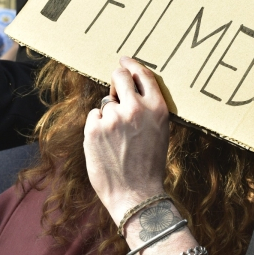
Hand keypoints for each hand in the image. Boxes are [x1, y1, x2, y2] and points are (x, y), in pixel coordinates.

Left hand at [83, 57, 169, 222]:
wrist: (136, 194)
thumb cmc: (149, 164)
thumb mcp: (159, 131)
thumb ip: (147, 108)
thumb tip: (126, 90)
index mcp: (157, 108)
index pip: (143, 74)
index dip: (132, 64)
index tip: (124, 60)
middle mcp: (135, 108)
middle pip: (119, 76)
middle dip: (116, 78)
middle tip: (114, 87)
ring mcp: (113, 118)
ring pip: (106, 103)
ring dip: (109, 114)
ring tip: (117, 139)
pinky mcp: (94, 129)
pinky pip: (94, 116)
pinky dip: (97, 127)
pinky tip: (106, 144)